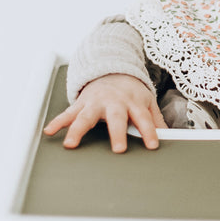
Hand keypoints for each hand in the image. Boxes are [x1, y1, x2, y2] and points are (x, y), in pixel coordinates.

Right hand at [43, 73, 166, 151]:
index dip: (149, 132)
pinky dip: (58, 122)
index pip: (144, 119)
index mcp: (133, 103)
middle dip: (117, 133)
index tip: (152, 146)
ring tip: (70, 143)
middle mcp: (114, 103)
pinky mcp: (82, 104)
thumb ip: (156, 120)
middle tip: (118, 149)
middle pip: (116, 118)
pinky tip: (49, 131)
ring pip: (86, 117)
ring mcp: (96, 103)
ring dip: (77, 130)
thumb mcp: (147, 102)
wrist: (112, 71)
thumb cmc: (131, 92)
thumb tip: (169, 137)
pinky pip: (68, 113)